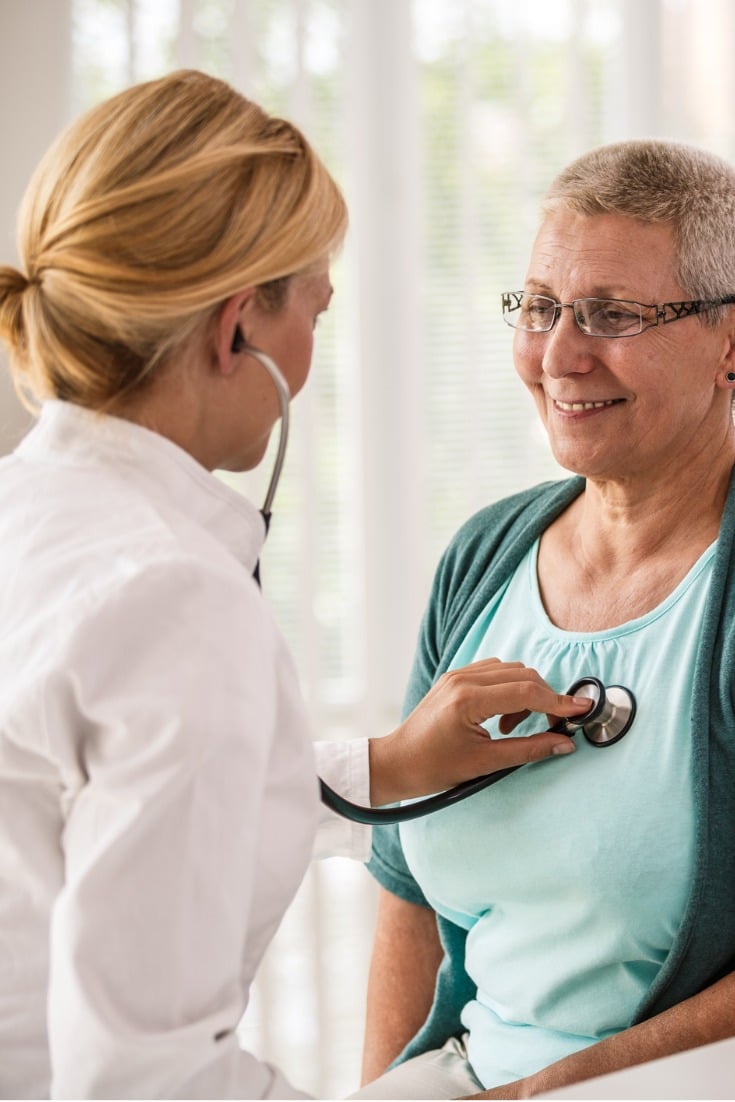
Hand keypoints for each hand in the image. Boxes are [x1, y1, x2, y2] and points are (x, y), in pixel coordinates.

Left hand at [368, 659, 591, 805]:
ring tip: (514, 728)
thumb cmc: (433, 768)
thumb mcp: (485, 763)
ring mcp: (457, 675)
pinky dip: (508, 689)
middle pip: (522, 674)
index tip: (581, 709)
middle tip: (553, 726)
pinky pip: (494, 672)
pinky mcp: (455, 677)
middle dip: (545, 697)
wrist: (397, 763)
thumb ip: (529, 749)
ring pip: (510, 670)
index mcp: (468, 699)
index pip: (526, 691)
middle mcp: (462, 679)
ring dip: (525, 693)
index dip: (558, 701)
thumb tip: (564, 743)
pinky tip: (502, 717)